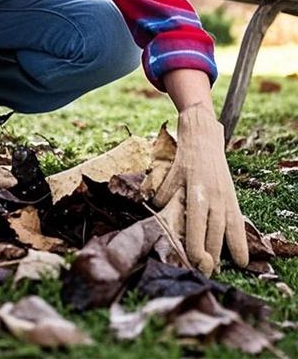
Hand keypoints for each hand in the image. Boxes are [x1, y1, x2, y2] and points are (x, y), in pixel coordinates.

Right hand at [152, 103, 248, 274]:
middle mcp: (214, 190)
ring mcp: (197, 181)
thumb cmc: (211, 162)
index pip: (234, 223)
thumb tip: (214, 234)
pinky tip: (156, 206)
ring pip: (195, 214)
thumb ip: (219, 206)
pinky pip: (169, 190)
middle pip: (214, 225)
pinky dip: (162, 200)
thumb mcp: (222, 184)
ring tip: (189, 255)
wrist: (201, 129)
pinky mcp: (180, 169)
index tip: (240, 263)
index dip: (238, 244)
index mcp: (227, 195)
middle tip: (206, 268)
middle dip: (211, 250)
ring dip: (192, 237)